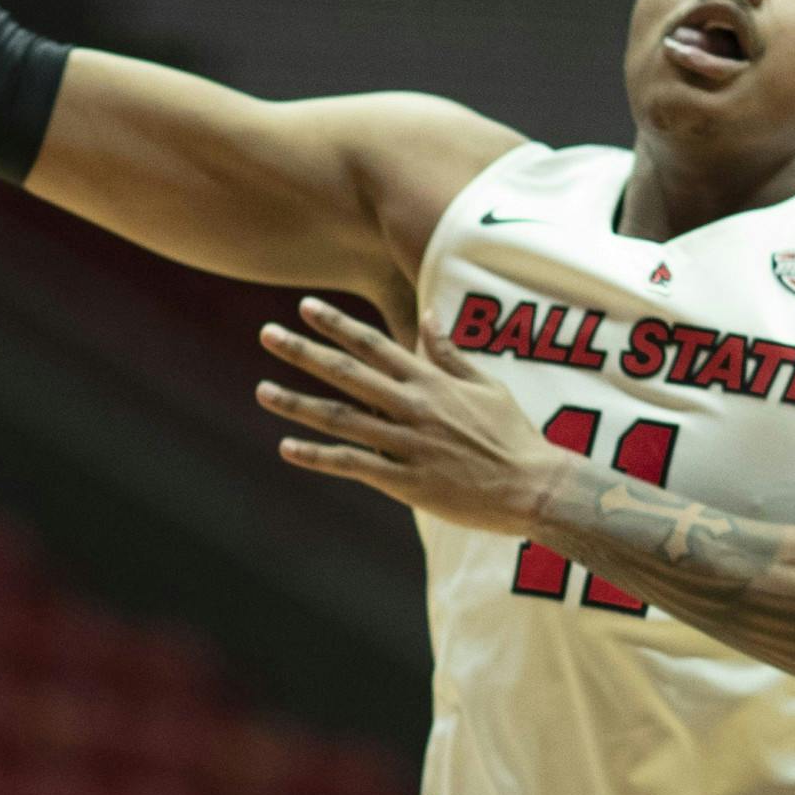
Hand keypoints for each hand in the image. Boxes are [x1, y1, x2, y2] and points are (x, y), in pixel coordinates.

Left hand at [257, 297, 559, 535]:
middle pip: (346, 373)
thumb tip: (429, 315)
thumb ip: (450, 352)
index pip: (373, 344)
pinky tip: (286, 447)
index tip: (304, 307)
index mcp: (430, 380)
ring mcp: (406, 443)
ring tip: (262, 390)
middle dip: (304, 352)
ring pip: (340, 418)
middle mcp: (412, 406)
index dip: (336, 324)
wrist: (533, 486)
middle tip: (266, 334)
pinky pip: (352, 465)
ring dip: (297, 403)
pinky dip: (317, 456)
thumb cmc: (512, 435)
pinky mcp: (404, 479)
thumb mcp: (486, 384)